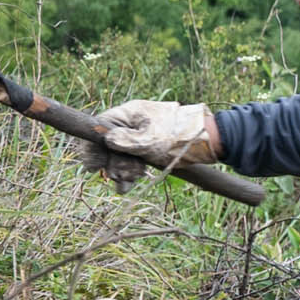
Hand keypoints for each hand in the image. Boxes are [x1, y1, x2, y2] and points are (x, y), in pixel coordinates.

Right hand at [81, 100, 219, 185]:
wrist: (207, 140)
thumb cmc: (178, 135)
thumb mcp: (149, 139)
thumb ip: (126, 141)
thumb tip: (107, 140)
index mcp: (129, 114)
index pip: (100, 128)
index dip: (93, 148)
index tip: (93, 168)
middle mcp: (131, 124)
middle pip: (109, 146)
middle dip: (110, 165)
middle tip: (116, 178)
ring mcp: (139, 137)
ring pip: (120, 156)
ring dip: (120, 172)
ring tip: (125, 185)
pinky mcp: (148, 148)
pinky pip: (132, 161)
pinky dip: (129, 173)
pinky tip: (129, 185)